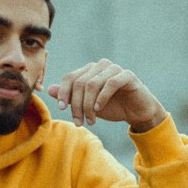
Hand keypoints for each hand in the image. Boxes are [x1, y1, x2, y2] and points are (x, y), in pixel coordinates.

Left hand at [48, 60, 166, 132]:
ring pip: (92, 84)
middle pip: (80, 82)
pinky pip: (110, 83)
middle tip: (79, 122)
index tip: (62, 109)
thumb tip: (50, 89)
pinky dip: (102, 98)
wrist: (137, 112)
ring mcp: (114, 68)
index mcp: (90, 70)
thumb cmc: (113, 107)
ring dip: (88, 105)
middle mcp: (100, 66)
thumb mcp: (88, 105)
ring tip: (90, 120)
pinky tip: (99, 110)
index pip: (70, 78)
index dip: (64, 93)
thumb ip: (70, 97)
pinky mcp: (127, 75)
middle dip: (77, 105)